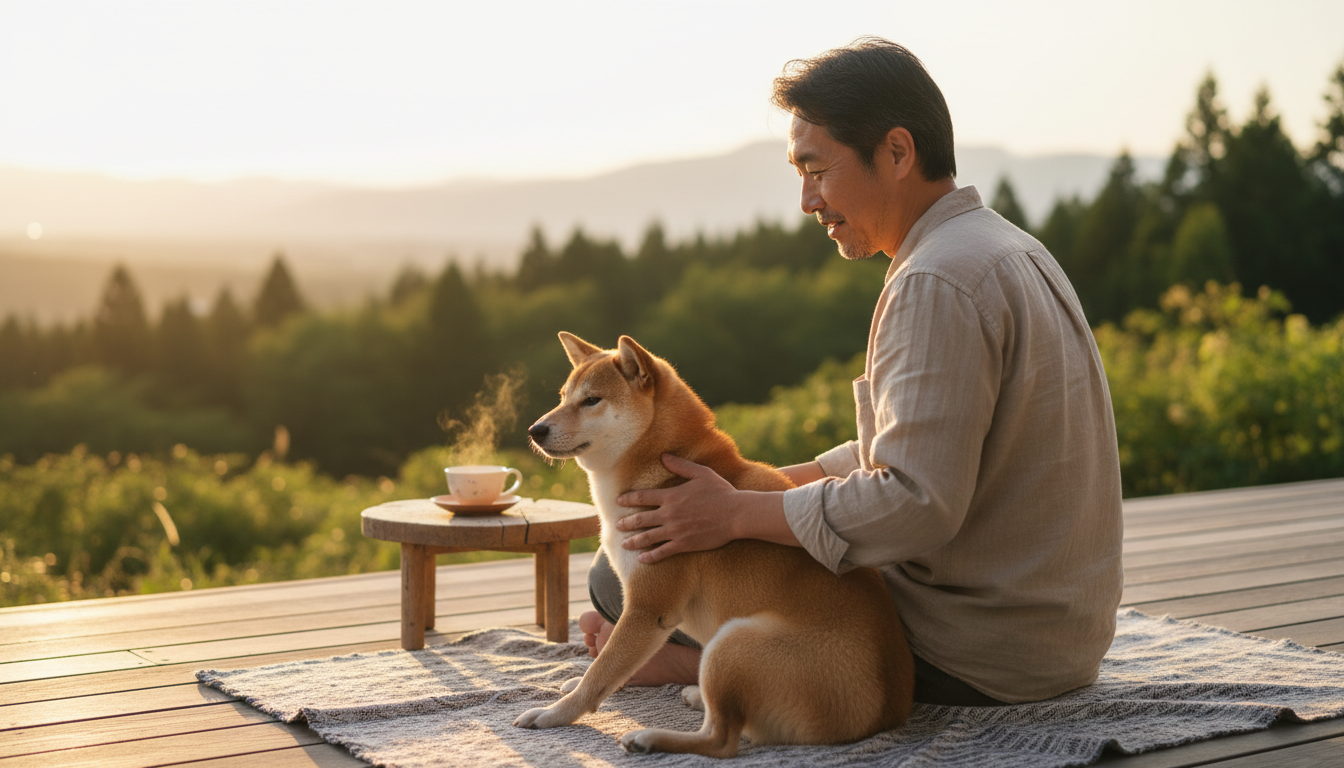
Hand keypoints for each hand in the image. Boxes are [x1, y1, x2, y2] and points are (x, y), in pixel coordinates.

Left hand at [614, 454, 741, 563]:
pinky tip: (642, 559)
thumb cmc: (720, 492)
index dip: (628, 499)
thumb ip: (680, 465)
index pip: (643, 497)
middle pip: (640, 519)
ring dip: (633, 541)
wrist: (736, 514)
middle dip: (626, 522)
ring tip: (624, 544)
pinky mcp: (684, 544)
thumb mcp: (701, 473)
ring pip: (648, 537)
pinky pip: (662, 552)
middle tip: (617, 525)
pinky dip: (650, 556)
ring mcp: (675, 531)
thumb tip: (664, 456)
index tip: (618, 501)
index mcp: (671, 496)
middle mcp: (669, 514)